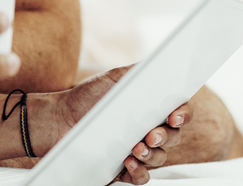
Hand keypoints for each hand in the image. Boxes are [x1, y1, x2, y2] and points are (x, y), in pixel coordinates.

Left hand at [34, 67, 187, 184]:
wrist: (58, 119)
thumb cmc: (86, 98)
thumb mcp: (112, 79)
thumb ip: (137, 73)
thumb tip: (160, 66)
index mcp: (151, 109)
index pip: (179, 112)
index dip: (184, 115)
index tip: (175, 116)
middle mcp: (148, 131)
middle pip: (173, 138)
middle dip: (166, 137)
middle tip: (151, 134)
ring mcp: (138, 152)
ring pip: (159, 158)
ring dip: (152, 155)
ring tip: (135, 148)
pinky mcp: (124, 170)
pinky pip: (142, 177)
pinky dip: (139, 172)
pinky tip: (127, 163)